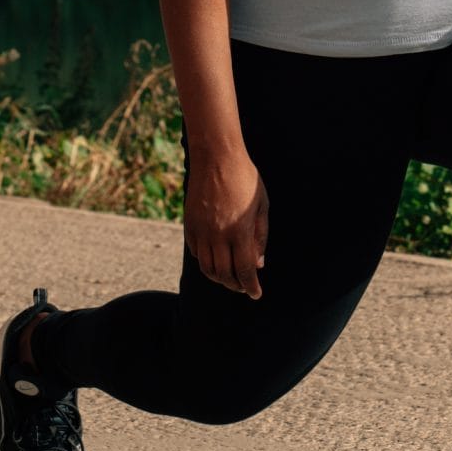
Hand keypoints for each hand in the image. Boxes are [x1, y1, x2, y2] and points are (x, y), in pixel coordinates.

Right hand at [183, 148, 268, 298]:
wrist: (216, 156)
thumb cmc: (245, 178)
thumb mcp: (262, 205)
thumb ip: (260, 236)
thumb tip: (258, 263)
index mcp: (240, 231)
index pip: (245, 270)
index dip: (251, 286)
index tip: (256, 294)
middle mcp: (218, 234)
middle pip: (224, 274)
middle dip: (236, 285)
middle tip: (244, 287)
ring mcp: (201, 230)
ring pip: (207, 267)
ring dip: (219, 278)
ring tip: (230, 278)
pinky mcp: (189, 224)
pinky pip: (196, 252)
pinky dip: (206, 262)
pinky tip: (215, 260)